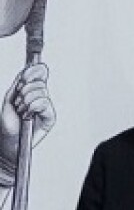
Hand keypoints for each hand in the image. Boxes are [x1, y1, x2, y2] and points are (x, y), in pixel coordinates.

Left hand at [0, 62, 54, 184]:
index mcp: (31, 90)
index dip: (33, 71)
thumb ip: (20, 82)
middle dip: (24, 92)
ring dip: (25, 102)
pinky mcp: (50, 116)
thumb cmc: (8, 122)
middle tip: (18, 103)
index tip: (25, 76)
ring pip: (40, 92)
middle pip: (39, 82)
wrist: (8, 139)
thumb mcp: (10, 97)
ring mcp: (46, 107)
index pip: (40, 73)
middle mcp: (41, 97)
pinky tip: (28, 115)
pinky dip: (32, 108)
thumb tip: (29, 69)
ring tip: (21, 111)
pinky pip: (43, 103)